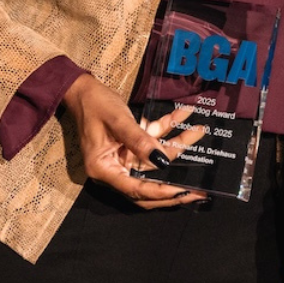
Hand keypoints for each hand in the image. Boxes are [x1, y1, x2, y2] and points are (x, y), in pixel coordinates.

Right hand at [62, 73, 206, 208]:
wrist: (83, 89)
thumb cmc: (94, 104)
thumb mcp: (118, 120)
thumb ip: (139, 140)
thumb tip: (161, 160)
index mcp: (104, 169)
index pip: (135, 190)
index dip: (161, 193)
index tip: (183, 192)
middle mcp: (114, 168)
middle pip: (148, 186)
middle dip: (175, 187)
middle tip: (200, 191)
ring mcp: (124, 157)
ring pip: (156, 161)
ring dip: (177, 146)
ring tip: (198, 132)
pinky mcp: (131, 146)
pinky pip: (153, 143)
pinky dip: (168, 131)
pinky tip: (183, 116)